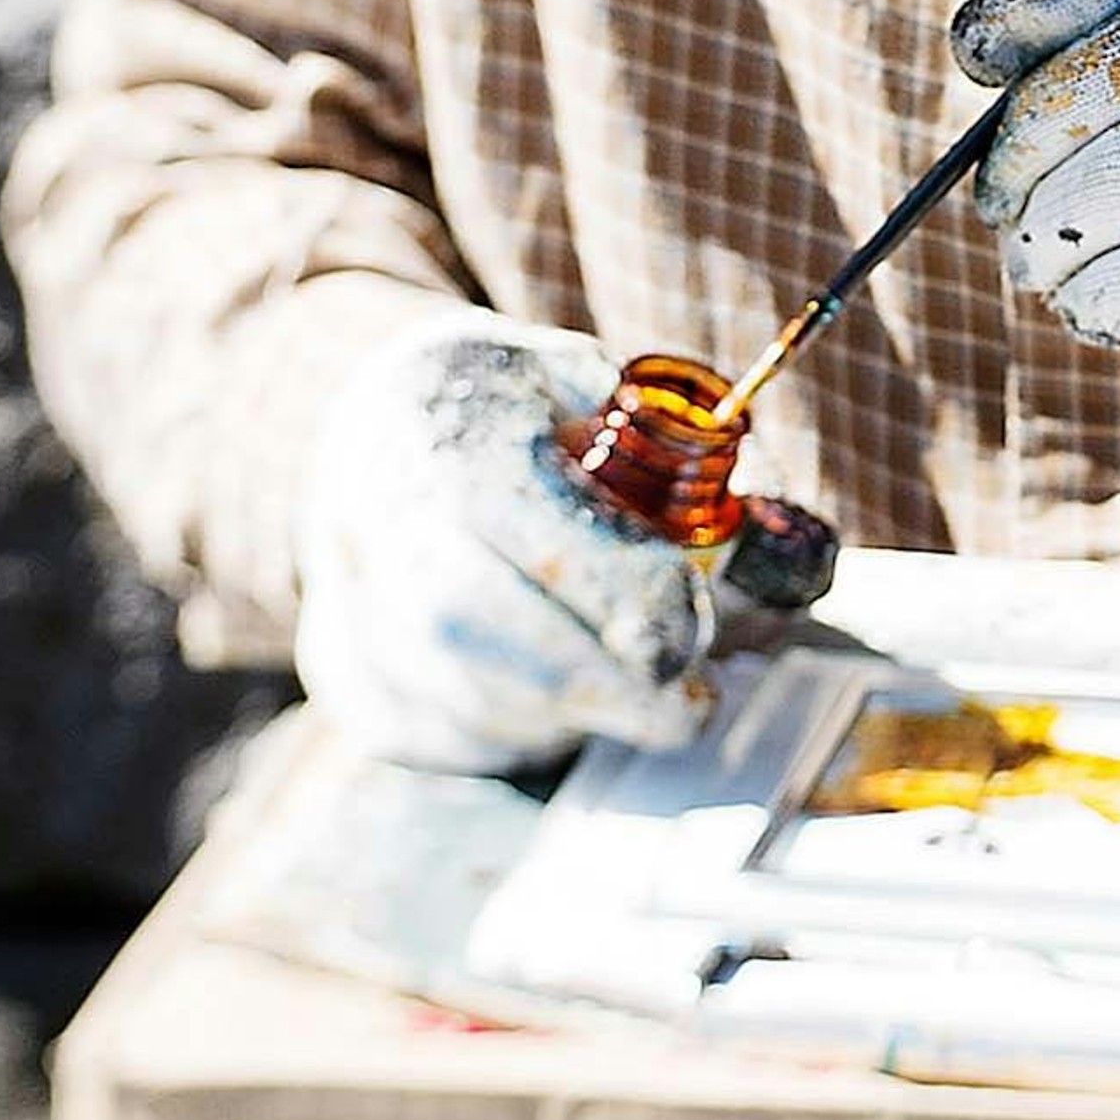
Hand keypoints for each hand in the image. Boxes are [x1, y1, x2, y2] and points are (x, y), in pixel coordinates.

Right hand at [294, 317, 783, 773]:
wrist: (385, 419)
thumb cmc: (521, 407)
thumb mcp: (601, 387)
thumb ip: (684, 459)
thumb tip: (775, 552)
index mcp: (449, 424)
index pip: (527, 522)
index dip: (623, 593)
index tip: (689, 633)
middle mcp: (372, 511)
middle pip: (468, 628)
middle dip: (597, 685)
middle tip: (687, 706)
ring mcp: (344, 599)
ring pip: (454, 696)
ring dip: (567, 714)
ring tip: (632, 688)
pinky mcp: (346, 672)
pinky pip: (436, 733)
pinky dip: (516, 730)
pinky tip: (557, 694)